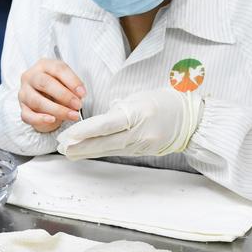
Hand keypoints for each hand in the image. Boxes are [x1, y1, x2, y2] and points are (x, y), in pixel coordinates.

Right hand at [19, 58, 85, 133]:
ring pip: (37, 101)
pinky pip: (28, 115)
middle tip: (78, 105)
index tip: (82, 93)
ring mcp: (24, 92)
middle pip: (45, 83)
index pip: (58, 69)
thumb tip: (78, 97)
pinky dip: (40, 119)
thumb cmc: (57, 86)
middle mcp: (30, 76)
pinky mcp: (22, 108)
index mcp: (44, 65)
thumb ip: (71, 87)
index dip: (72, 81)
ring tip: (72, 115)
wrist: (44, 97)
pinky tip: (52, 120)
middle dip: (64, 95)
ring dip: (57, 110)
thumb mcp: (66, 82)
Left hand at [56, 88, 202, 159]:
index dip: (84, 132)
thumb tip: (96, 124)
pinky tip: (88, 152)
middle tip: (62, 148)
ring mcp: (142, 145)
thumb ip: (117, 111)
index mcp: (138, 114)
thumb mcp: (138, 98)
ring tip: (69, 153)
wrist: (189, 119)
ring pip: (109, 150)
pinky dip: (101, 151)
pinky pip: (118, 151)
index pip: (106, 125)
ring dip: (87, 152)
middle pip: (105, 142)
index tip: (67, 135)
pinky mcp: (143, 152)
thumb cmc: (162, 101)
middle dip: (81, 146)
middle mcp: (140, 132)